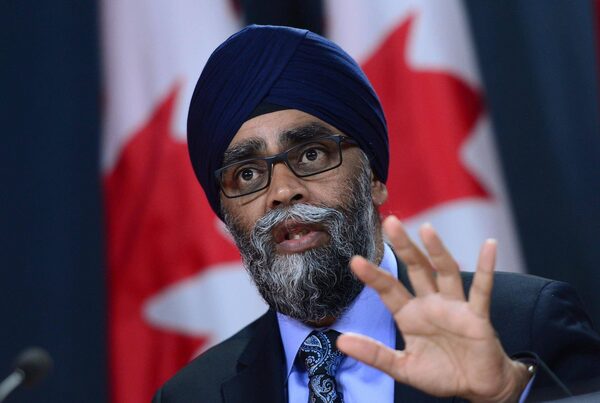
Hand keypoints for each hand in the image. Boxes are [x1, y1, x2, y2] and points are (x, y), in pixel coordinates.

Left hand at [337, 216, 530, 401]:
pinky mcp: (477, 316)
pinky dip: (487, 268)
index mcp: (409, 315)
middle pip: (416, 269)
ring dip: (437, 251)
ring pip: (445, 272)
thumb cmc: (440, 374)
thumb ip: (374, 354)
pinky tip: (489, 246)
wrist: (476, 387)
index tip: (355, 261)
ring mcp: (454, 307)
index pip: (388, 289)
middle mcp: (430, 304)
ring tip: (427, 229)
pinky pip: (483, 289)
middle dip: (405, 247)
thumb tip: (341, 341)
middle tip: (391, 223)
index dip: (373, 276)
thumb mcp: (402, 367)